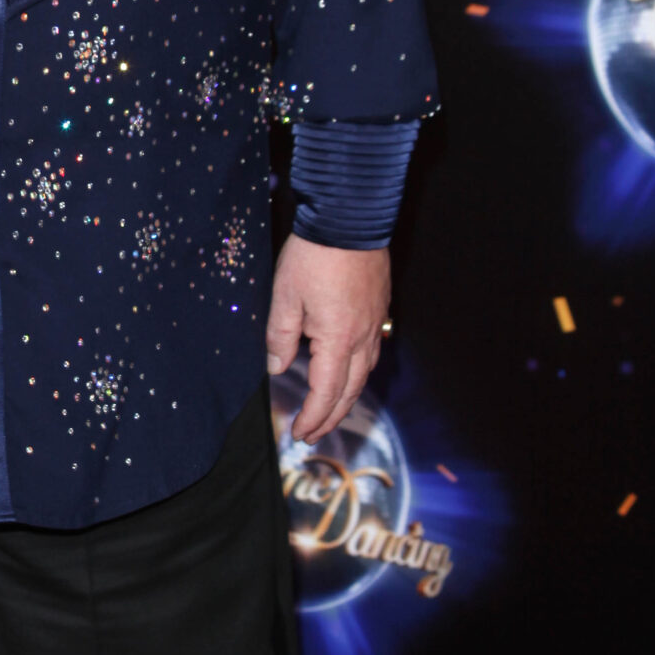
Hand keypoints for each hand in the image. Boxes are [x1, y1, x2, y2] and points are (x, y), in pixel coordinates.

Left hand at [266, 233, 390, 445]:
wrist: (349, 219)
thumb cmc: (315, 256)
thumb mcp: (284, 298)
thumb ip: (280, 338)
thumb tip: (276, 367)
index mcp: (338, 340)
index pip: (326, 393)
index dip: (313, 417)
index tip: (299, 433)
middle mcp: (362, 338)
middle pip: (350, 391)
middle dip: (331, 417)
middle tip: (314, 434)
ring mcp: (374, 323)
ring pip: (364, 373)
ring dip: (347, 398)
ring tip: (331, 411)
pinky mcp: (378, 308)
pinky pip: (371, 352)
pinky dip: (358, 373)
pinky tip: (348, 371)